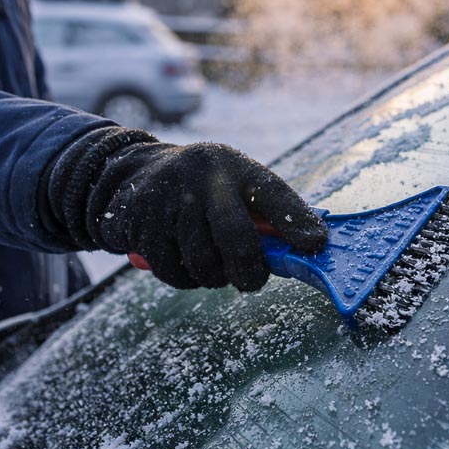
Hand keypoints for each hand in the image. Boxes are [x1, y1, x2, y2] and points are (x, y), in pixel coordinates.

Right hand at [44, 128, 326, 290]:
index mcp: (235, 166)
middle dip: (249, 271)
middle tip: (252, 281)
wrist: (132, 174)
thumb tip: (309, 249)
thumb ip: (268, 215)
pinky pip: (174, 272)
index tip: (315, 244)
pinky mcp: (142, 223)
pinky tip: (186, 262)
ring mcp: (169, 198)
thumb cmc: (204, 190)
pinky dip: (187, 279)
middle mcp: (203, 176)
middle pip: (236, 238)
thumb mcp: (234, 186)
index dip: (297, 222)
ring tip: (214, 266)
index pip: (273, 194)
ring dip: (214, 276)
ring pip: (204, 262)